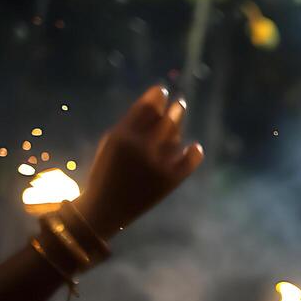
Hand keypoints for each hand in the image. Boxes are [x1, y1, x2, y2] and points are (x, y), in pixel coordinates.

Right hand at [79, 87, 204, 239]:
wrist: (107, 208)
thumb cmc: (107, 171)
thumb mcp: (111, 143)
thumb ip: (131, 124)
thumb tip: (157, 106)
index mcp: (122, 136)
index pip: (146, 107)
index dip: (157, 96)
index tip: (162, 91)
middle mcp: (142, 148)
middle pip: (166, 119)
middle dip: (175, 109)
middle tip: (180, 104)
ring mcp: (159, 164)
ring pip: (175, 137)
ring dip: (178, 127)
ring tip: (176, 121)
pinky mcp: (171, 180)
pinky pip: (191, 160)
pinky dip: (194, 152)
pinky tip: (193, 147)